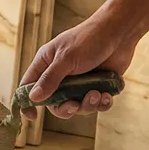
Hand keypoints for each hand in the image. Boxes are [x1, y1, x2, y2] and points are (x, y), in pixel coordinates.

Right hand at [20, 11, 136, 117]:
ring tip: (97, 94)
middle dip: (66, 108)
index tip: (32, 117)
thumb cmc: (89, 39)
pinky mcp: (97, 85)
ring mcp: (79, 81)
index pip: (29, 86)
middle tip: (74, 106)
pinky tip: (107, 95)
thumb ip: (50, 79)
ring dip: (87, 105)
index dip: (28, 102)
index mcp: (46, 64)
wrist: (120, 32)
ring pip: (77, 106)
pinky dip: (101, 103)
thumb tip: (33, 98)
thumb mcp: (66, 59)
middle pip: (55, 103)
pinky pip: (96, 104)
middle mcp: (61, 75)